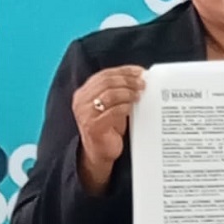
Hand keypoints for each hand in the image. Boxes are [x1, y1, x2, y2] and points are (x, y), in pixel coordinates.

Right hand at [72, 66, 144, 184]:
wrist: (99, 152)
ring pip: (109, 94)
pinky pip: (112, 112)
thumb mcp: (110, 105)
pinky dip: (124, 107)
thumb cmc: (107, 127)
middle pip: (107, 82)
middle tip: (142, 83)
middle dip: (127, 80)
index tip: (139, 71)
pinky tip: (132, 107)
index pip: (104, 74)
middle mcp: (81, 101)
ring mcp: (85, 114)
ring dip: (127, 92)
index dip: (123, 71)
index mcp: (83, 92)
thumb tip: (139, 77)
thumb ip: (117, 91)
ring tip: (139, 94)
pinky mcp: (93, 126)